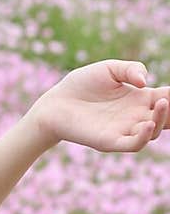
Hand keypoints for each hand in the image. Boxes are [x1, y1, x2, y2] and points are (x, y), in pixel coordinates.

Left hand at [29, 59, 168, 152]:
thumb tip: (145, 81)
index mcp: (139, 99)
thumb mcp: (110, 69)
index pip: (167, 98)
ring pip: (152, 132)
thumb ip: (131, 69)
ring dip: (161, 119)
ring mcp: (124, 130)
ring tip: (162, 104)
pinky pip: (132, 145)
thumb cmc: (81, 85)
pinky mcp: (109, 141)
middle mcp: (135, 117)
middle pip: (165, 118)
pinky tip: (148, 124)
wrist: (55, 103)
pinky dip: (143, 137)